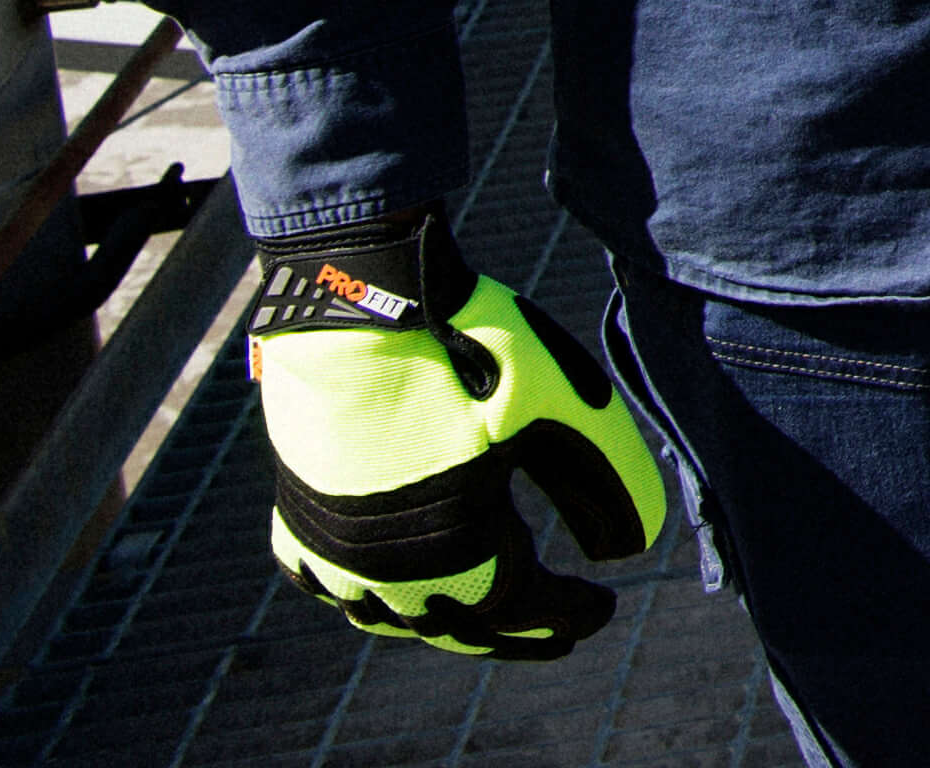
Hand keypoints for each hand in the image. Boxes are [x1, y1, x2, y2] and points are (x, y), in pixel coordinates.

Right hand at [245, 210, 665, 657]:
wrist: (364, 292)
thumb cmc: (471, 345)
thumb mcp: (561, 407)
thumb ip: (606, 483)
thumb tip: (633, 549)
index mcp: (448, 547)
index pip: (519, 607)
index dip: (567, 614)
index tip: (605, 609)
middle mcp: (379, 562)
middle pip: (455, 623)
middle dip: (513, 632)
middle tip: (560, 635)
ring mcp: (328, 541)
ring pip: (388, 612)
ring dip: (443, 620)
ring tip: (486, 615)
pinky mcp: (296, 508)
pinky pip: (326, 579)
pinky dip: (368, 593)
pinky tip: (394, 585)